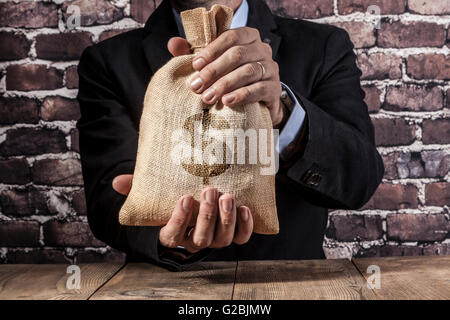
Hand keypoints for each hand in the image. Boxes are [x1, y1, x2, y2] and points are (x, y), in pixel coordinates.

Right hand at [113, 175, 252, 252]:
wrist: (197, 200)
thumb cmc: (172, 198)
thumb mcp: (154, 194)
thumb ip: (136, 188)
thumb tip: (118, 182)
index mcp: (173, 234)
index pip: (173, 235)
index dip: (180, 219)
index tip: (184, 198)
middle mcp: (195, 241)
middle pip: (201, 239)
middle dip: (207, 216)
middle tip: (210, 190)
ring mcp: (216, 239)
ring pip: (223, 239)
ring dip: (226, 218)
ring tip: (228, 196)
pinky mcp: (234, 234)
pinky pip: (242, 238)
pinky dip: (245, 226)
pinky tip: (245, 208)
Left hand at [167, 27, 283, 125]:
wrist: (258, 104)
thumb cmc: (232, 79)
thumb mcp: (213, 65)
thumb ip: (195, 54)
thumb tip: (173, 44)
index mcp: (248, 37)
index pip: (230, 36)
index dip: (211, 50)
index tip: (195, 65)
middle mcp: (262, 49)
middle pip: (237, 54)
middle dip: (214, 71)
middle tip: (196, 86)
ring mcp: (271, 68)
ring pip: (247, 71)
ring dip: (224, 84)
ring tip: (208, 97)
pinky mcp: (274, 88)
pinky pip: (259, 89)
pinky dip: (241, 95)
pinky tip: (227, 101)